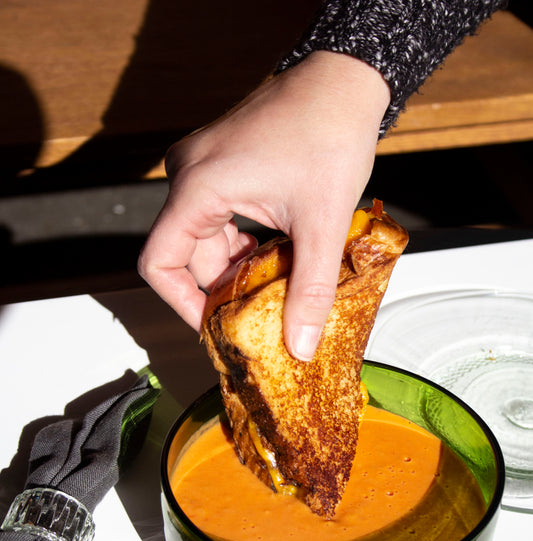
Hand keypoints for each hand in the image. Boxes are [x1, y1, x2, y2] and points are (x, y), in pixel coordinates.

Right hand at [138, 51, 389, 359]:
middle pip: (186, 255)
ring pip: (204, 240)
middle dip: (221, 289)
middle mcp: (188, 173)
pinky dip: (241, 244)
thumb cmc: (330, 132)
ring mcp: (201, 167)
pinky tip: (272, 253)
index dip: (182, 304)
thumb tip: (301, 345)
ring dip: (235, 267)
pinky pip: (216, 219)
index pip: (159, 264)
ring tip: (273, 284)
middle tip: (257, 314)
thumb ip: (310, 289)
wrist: (345, 80)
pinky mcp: (218, 165)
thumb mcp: (322, 224)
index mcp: (199, 186)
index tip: (213, 326)